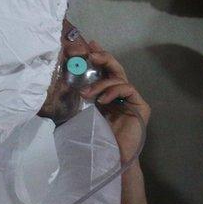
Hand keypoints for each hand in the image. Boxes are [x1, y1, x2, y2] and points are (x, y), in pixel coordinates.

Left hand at [81, 41, 150, 162]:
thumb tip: (61, 85)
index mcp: (109, 96)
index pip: (106, 71)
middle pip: (116, 69)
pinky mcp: (141, 107)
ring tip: (88, 94)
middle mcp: (122, 95)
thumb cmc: (97, 141)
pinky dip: (113, 90)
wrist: (111, 159)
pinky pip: (128, 89)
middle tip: (91, 53)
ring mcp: (133, 101)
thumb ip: (80, 100)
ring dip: (102, 82)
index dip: (99, 56)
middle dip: (103, 58)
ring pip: (120, 78)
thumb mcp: (83, 115)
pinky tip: (102, 100)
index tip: (89, 45)